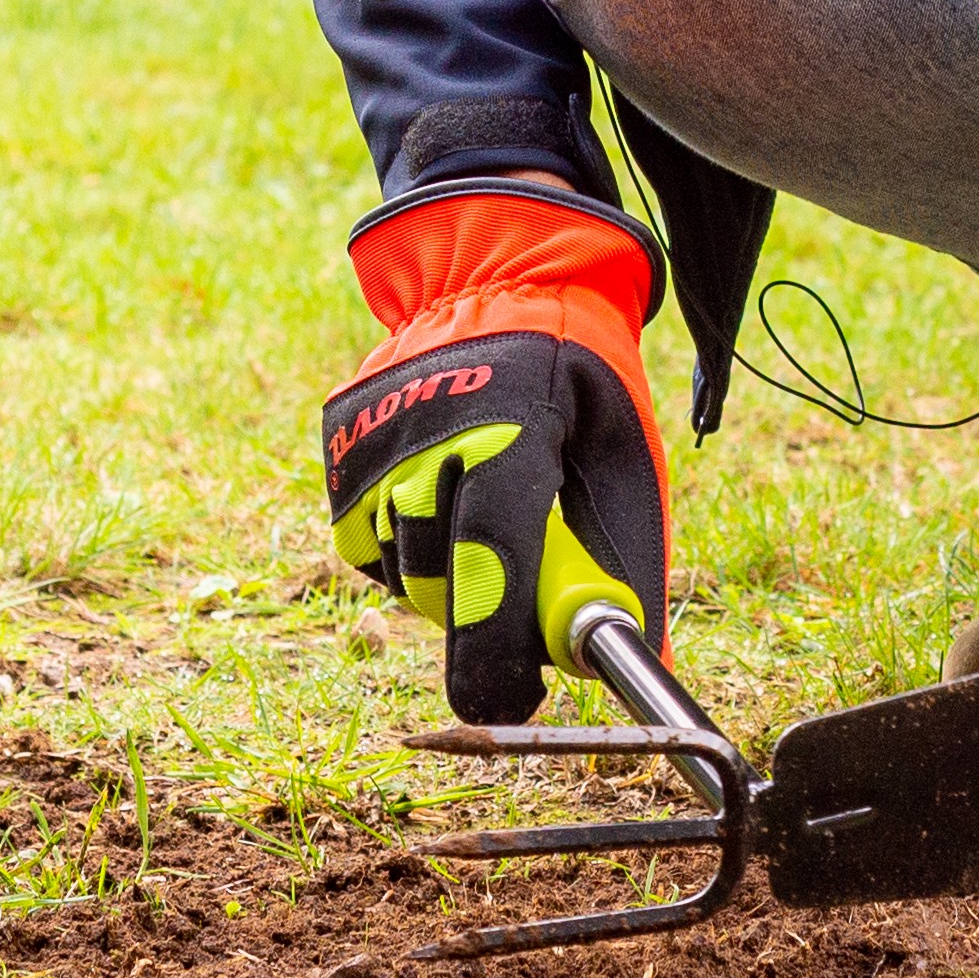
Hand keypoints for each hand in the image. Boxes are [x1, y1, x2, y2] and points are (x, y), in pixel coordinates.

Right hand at [318, 187, 671, 723]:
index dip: (496, 643)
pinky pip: (365, 541)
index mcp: (515, 423)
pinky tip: (443, 498)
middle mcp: (431, 427)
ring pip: (401, 565)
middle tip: (521, 595)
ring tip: (486, 515)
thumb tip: (638, 659)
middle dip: (482, 612)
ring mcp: (374, 433)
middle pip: (442, 578)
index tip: (507, 701)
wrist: (503, 275)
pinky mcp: (340, 441)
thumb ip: (628, 555)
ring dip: (445, 575)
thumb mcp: (628, 455)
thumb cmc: (583, 382)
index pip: (492, 554)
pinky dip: (407, 545)